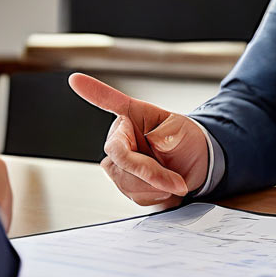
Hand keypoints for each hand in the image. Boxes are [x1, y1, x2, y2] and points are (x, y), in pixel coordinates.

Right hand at [69, 73, 209, 205]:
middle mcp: (120, 140)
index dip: (92, 92)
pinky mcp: (126, 184)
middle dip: (151, 175)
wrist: (198, 164)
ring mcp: (120, 164)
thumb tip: (139, 151)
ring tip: (172, 179)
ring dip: (155, 187)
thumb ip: (156, 143)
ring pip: (126, 184)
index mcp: (130, 118)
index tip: (76, 79)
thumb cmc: (186, 140)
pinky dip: (155, 196)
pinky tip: (164, 186)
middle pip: (120, 163)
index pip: (110, 106)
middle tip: (176, 179)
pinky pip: (135, 197)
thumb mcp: (177, 134)